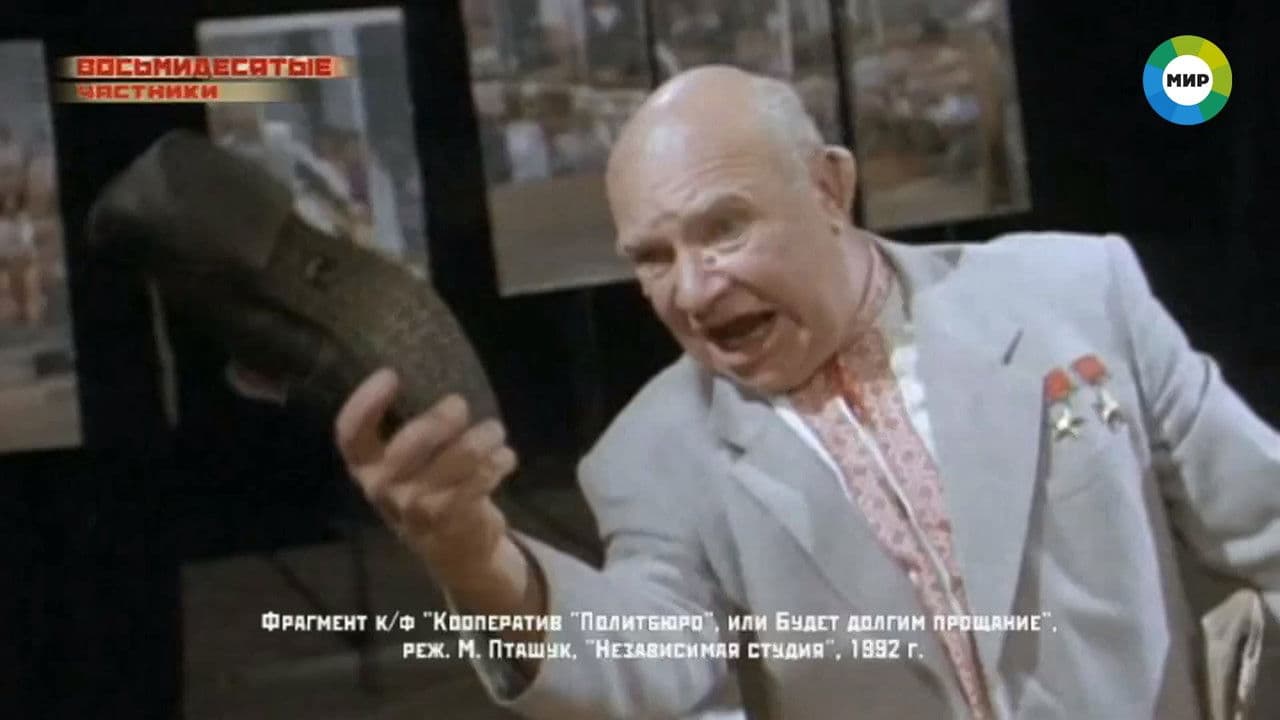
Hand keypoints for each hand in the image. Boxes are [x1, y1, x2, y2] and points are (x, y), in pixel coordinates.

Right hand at [336, 368, 518, 584]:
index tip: (391, 374)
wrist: (452, 551)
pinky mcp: (451, 518)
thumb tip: (438, 373)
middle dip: (440, 419)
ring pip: (456, 459)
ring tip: (494, 430)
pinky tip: (505, 457)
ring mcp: (416, 507)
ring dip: (483, 437)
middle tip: (460, 404)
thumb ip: (411, 430)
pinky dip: (499, 461)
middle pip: (409, 444)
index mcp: (366, 468)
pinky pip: (480, 479)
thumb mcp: (406, 466)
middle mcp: (383, 488)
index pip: (350, 435)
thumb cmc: (426, 490)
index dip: (365, 402)